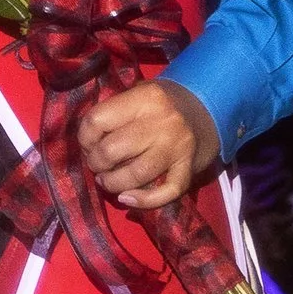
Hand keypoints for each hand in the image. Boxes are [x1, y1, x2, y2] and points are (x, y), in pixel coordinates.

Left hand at [79, 80, 219, 210]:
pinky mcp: (189, 168)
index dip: (84, 138)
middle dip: (96, 163)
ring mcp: (177, 147)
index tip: (88, 144)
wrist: (208, 105)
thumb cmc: (161, 103)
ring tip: (107, 181)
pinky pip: (167, 191)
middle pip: (111, 151)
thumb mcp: (138, 93)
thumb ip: (114, 112)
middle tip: (97, 164)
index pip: (96, 121)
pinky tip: (127, 199)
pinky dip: (144, 201)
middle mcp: (162, 122)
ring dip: (113, 183)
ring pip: (136, 174)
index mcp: (145, 98)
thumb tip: (87, 142)